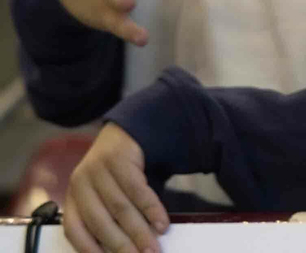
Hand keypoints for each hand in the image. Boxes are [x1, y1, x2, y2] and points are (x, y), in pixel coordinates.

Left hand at [63, 124, 167, 252]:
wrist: (125, 133)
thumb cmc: (115, 174)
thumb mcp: (102, 194)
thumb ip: (106, 218)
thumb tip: (124, 249)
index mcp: (73, 196)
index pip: (74, 229)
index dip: (89, 249)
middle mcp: (81, 183)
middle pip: (101, 222)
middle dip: (122, 245)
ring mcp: (99, 169)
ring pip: (121, 208)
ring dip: (139, 232)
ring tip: (153, 248)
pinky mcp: (120, 159)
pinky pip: (138, 190)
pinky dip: (152, 209)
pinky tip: (161, 223)